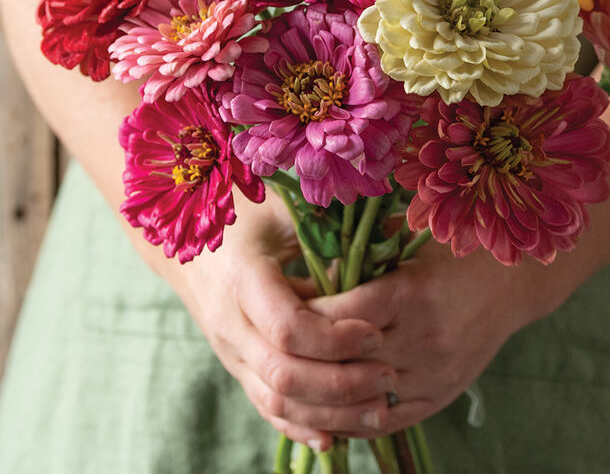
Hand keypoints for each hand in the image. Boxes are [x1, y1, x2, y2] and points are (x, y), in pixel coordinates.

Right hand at [167, 188, 396, 449]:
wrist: (184, 238)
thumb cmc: (243, 214)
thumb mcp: (282, 209)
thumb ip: (324, 231)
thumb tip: (377, 254)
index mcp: (242, 279)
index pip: (287, 328)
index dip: (335, 338)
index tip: (376, 333)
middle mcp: (230, 324)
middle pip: (283, 374)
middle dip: (342, 384)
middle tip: (388, 375)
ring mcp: (230, 351)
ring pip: (275, 401)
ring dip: (329, 413)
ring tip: (379, 409)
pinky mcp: (236, 365)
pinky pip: (264, 407)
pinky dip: (300, 425)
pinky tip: (334, 437)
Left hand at [304, 241, 566, 436]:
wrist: (513, 283)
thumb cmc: (455, 250)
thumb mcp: (411, 239)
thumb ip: (364, 253)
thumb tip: (313, 272)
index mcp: (412, 292)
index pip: (340, 318)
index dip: (304, 317)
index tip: (278, 310)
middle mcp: (423, 338)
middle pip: (345, 363)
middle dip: (304, 359)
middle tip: (271, 349)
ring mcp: (435, 372)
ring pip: (362, 400)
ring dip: (322, 396)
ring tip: (290, 383)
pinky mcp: (442, 395)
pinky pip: (388, 419)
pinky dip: (352, 418)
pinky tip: (327, 410)